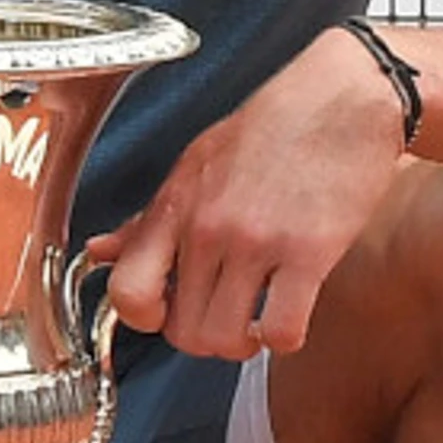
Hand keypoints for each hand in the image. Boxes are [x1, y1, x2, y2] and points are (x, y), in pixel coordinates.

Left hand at [93, 30, 405, 362]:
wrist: (343, 98)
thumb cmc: (273, 129)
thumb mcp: (197, 164)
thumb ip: (149, 218)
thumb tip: (99, 252)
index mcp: (176, 204)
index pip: (127, 290)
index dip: (145, 317)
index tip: (169, 312)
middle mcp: (207, 226)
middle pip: (181, 330)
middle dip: (206, 338)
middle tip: (228, 319)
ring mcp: (256, 241)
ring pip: (227, 339)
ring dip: (245, 345)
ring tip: (260, 321)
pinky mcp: (308, 253)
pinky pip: (283, 332)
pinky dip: (286, 337)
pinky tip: (292, 313)